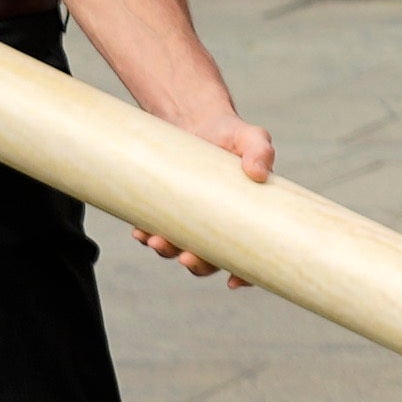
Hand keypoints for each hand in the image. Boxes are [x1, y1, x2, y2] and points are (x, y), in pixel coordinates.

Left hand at [135, 102, 275, 277]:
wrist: (195, 120)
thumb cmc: (230, 134)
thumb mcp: (251, 138)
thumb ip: (260, 150)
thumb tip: (258, 172)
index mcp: (245, 215)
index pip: (250, 253)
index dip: (245, 273)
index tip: (235, 281)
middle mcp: (217, 223)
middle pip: (210, 259)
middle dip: (197, 265)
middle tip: (188, 258)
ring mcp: (190, 218)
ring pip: (179, 248)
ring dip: (168, 252)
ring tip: (157, 242)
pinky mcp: (165, 207)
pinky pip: (155, 230)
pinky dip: (147, 235)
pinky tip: (141, 231)